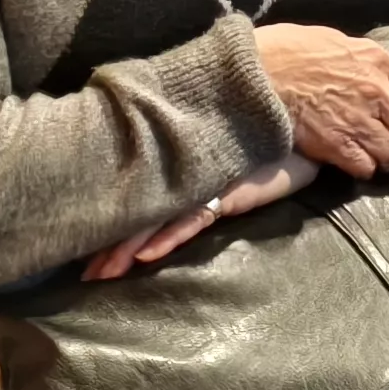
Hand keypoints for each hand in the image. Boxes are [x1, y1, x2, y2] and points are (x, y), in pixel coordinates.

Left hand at [80, 153, 321, 280]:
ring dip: (127, 248)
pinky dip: (168, 237)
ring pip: (157, 217)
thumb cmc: (272, 136)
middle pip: (139, 208)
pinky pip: (192, 218)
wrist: (305, 116)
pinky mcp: (229, 190)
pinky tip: (146, 256)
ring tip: (101, 274)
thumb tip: (178, 192)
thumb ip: (205, 170)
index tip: (84, 240)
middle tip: (83, 272)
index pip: (137, 191)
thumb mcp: (232, 155)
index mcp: (181, 162)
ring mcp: (206, 180)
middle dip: (108, 242)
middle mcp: (186, 170)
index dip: (110, 217)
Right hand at [253, 25, 388, 177]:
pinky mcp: (337, 145)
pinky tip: (360, 167)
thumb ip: (362, 60)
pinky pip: (365, 166)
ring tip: (386, 164)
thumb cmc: (287, 50)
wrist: (256, 74)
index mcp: (377, 61)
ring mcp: (358, 120)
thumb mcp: (335, 41)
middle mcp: (376, 92)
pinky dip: (367, 170)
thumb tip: (373, 73)